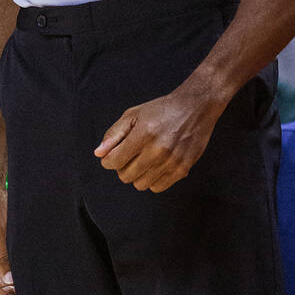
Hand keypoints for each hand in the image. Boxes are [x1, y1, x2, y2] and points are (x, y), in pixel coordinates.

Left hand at [94, 84, 222, 191]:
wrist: (195, 108)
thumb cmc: (161, 110)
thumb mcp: (132, 115)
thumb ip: (113, 135)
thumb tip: (99, 154)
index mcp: (143, 135)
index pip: (114, 161)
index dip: (108, 160)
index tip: (113, 155)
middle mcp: (158, 150)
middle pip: (126, 176)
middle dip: (122, 167)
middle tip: (129, 156)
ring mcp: (172, 162)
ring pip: (141, 184)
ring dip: (137, 174)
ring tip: (143, 160)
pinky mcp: (183, 169)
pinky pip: (158, 187)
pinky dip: (152, 180)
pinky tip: (155, 166)